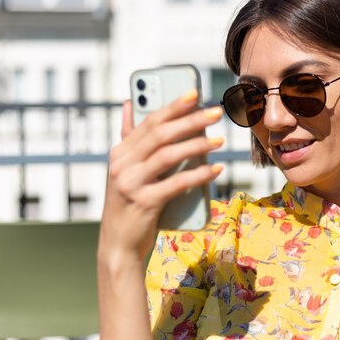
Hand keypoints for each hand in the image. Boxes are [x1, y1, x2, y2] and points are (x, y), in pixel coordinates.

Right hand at [98, 91, 223, 264]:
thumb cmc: (129, 204)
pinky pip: (177, 183)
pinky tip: (216, 170)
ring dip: (198, 145)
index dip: (173, 106)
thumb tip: (128, 103)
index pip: (149, 121)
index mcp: (119, 152)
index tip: (196, 93)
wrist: (119, 246)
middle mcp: (122, 164)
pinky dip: (199, 175)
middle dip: (191, 120)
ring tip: (220, 141)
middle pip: (161, 135)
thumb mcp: (125, 169)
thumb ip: (128, 137)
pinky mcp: (145, 203)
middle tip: (216, 112)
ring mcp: (131, 184)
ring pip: (169, 156)